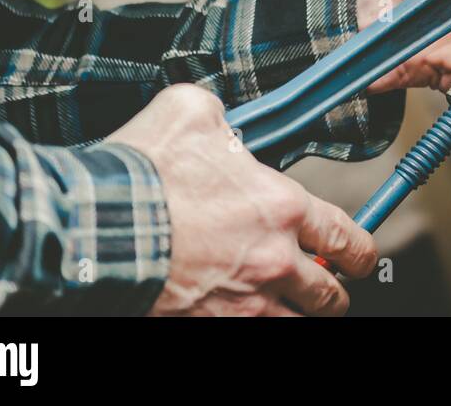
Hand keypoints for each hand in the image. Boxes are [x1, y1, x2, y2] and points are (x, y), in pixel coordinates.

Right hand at [109, 85, 376, 315]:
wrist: (90, 226)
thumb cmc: (141, 170)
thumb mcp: (191, 111)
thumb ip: (222, 117)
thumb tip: (220, 120)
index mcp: (282, 209)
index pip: (348, 239)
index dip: (361, 252)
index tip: (360, 257)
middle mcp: (273, 263)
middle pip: (329, 297)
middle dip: (332, 294)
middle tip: (326, 290)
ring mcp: (241, 306)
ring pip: (295, 327)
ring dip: (296, 317)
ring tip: (288, 309)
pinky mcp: (205, 328)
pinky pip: (247, 338)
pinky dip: (249, 327)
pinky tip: (239, 317)